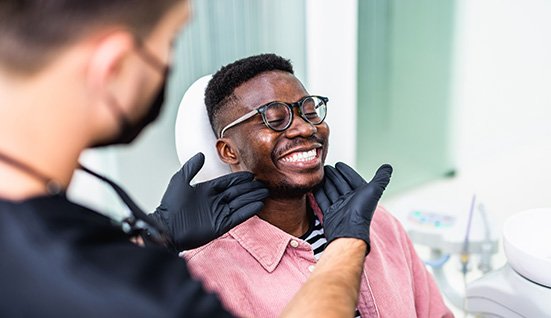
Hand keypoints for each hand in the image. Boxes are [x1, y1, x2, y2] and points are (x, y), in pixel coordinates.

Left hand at [151, 153, 268, 250]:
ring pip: (240, 203)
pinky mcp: (221, 225)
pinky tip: (259, 205)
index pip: (227, 182)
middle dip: (250, 188)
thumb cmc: (170, 205)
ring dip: (252, 197)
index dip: (239, 178)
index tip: (251, 175)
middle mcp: (215, 201)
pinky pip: (238, 216)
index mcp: (206, 190)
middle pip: (237, 192)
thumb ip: (191, 167)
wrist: (167, 227)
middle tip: (263, 184)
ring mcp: (219, 213)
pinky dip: (249, 210)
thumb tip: (201, 154)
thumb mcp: (180, 181)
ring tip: (265, 193)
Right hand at [314, 162, 391, 253]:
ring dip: (326, 182)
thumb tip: (388, 166)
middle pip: (340, 184)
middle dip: (334, 175)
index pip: (352, 179)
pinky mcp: (329, 213)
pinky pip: (323, 200)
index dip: (346, 171)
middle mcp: (350, 200)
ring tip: (320, 173)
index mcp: (360, 195)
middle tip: (326, 167)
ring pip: (331, 190)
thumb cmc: (361, 212)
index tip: (339, 164)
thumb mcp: (373, 190)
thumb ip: (381, 178)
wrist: (348, 231)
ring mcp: (339, 207)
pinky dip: (319, 193)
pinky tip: (314, 186)